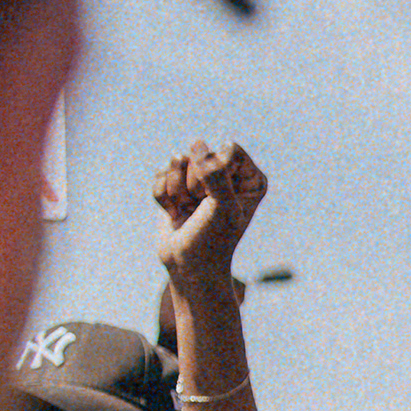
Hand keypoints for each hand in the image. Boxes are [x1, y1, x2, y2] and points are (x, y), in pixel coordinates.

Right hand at [152, 139, 266, 309]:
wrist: (189, 267)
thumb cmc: (213, 240)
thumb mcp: (221, 206)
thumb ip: (215, 173)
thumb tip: (198, 144)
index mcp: (250, 178)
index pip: (228, 149)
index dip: (215, 172)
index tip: (218, 199)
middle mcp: (228, 175)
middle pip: (200, 153)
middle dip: (193, 185)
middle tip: (202, 210)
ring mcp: (201, 180)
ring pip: (177, 161)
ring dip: (177, 191)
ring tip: (189, 211)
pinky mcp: (177, 186)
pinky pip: (160, 174)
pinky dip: (163, 197)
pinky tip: (175, 213)